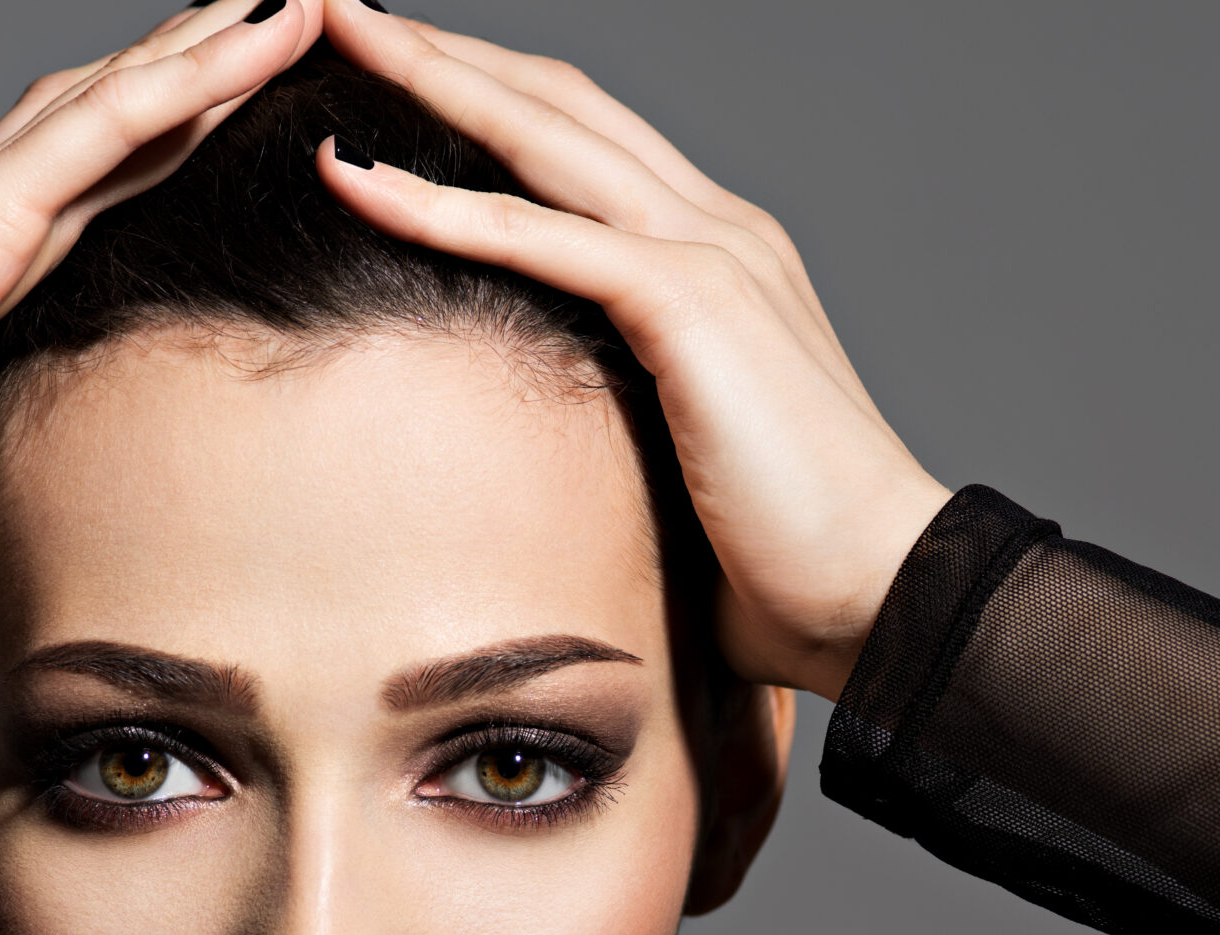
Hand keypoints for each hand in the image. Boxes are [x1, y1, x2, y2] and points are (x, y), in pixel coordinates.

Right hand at [0, 0, 321, 599]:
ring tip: (295, 0)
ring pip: (117, 99)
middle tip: (279, 9)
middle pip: (110, 113)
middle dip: (199, 59)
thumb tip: (23, 486)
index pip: (91, 173)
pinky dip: (181, 84)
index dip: (168, 123)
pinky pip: (101, 130)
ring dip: (212, 46)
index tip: (238, 90)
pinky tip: (245, 46)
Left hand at [316, 0, 949, 699]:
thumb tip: (544, 477)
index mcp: (722, 261)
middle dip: (446, 52)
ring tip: (336, 32)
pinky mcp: (692, 305)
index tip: (395, 76)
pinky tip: (354, 177)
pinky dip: (440, 201)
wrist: (883, 592)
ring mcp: (712, 255)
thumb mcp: (687, 471)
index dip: (491, 100)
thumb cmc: (790, 565)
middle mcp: (721, 231)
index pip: (584, 146)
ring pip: (544, 136)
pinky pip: (541, 235)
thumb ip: (622, 432)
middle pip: (557, 106)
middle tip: (343, 9)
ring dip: (430, 77)